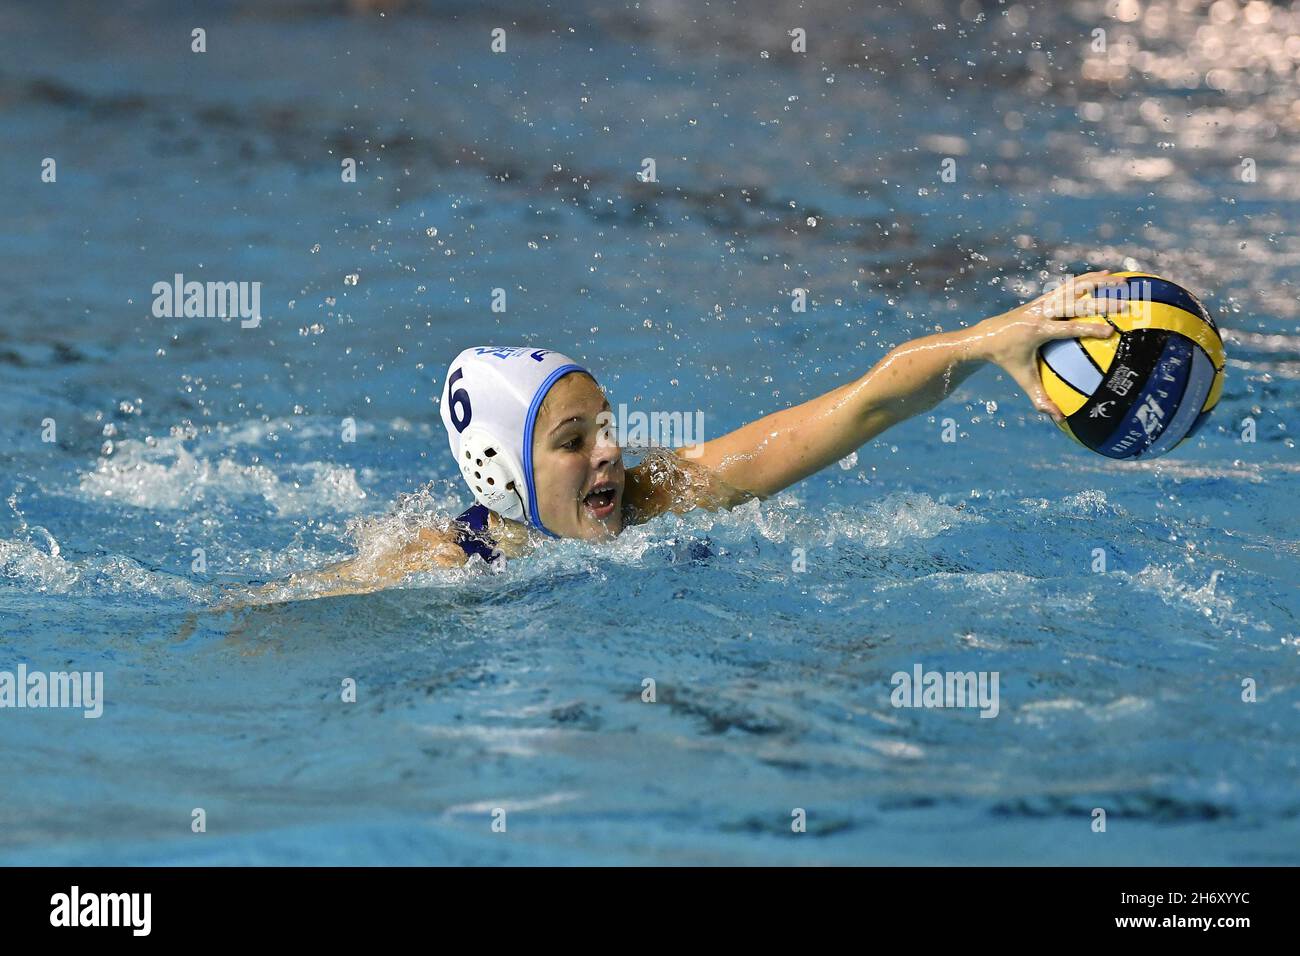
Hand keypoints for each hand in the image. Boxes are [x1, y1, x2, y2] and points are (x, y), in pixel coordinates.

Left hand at [970, 270, 1125, 421]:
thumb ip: (1039, 397)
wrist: (986, 336)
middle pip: (1075, 304)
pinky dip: (1087, 279)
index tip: (1111, 331)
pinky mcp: (1044, 298)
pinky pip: (1068, 286)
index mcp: (1038, 331)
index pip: (1068, 329)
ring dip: (1099, 282)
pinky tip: (1107, 275)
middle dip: (1101, 304)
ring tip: (1123, 281)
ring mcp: (1043, 302)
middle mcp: (1041, 312)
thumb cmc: (1006, 359)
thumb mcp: (1022, 378)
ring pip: (1073, 287)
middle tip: (1126, 306)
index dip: (1089, 329)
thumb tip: (1058, 418)